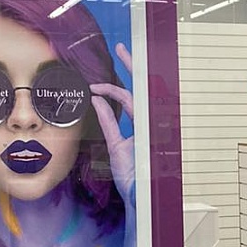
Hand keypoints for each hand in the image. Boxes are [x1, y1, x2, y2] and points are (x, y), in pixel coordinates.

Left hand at [90, 43, 136, 204]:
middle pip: (142, 90)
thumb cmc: (131, 175)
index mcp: (146, 125)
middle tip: (124, 49)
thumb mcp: (116, 144)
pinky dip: (109, 107)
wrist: (139, 198)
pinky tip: (96, 95)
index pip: (137, 95)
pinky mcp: (141, 142)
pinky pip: (124, 119)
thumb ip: (109, 122)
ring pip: (134, 101)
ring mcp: (149, 132)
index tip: (119, 60)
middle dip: (134, 68)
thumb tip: (97, 100)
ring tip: (97, 81)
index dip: (128, 77)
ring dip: (114, 88)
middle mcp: (150, 125)